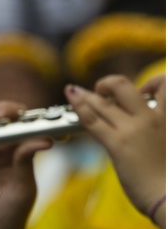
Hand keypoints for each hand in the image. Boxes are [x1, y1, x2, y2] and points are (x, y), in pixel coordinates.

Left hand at [65, 74, 165, 216]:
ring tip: (74, 93)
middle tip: (101, 93)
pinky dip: (79, 108)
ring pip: (102, 102)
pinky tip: (71, 100)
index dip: (150, 83)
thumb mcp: (167, 143)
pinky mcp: (118, 145)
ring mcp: (133, 130)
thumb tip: (149, 132)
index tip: (141, 93)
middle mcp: (152, 118)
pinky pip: (92, 120)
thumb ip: (158, 131)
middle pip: (123, 85)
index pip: (163, 84)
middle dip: (108, 84)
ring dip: (85, 96)